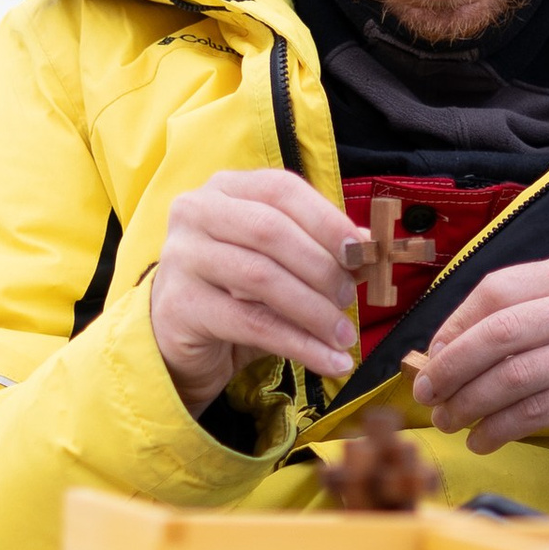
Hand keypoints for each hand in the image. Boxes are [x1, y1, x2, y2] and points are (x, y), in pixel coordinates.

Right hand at [150, 169, 370, 412]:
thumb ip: (320, 250)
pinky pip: (251, 323)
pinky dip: (299, 344)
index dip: (327, 220)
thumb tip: (368, 246)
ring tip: (343, 336)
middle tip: (349, 299)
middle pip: (271, 230)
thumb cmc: (235, 292)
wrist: (181, 338)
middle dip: (321, 267)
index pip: (282, 190)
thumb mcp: (280, 265)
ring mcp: (182, 256)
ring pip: (262, 277)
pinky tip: (330, 361)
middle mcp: (196, 212)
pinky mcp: (180, 304)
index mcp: (225, 189)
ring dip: (314, 311)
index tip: (362, 252)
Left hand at [409, 256, 548, 456]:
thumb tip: (443, 348)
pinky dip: (501, 429)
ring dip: (471, 405)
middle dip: (453, 368)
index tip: (434, 355)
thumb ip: (514, 309)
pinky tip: (482, 438)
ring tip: (449, 420)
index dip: (455, 326)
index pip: (498, 292)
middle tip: (428, 393)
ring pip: (518, 380)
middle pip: (502, 335)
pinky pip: (540, 414)